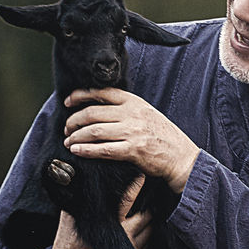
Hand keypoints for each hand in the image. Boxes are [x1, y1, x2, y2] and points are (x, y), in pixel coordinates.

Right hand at [42, 175, 151, 248]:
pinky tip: (138, 227)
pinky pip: (148, 241)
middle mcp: (123, 235)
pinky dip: (146, 232)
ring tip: (140, 212)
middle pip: (146, 215)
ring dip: (147, 220)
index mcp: (108, 223)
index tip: (141, 176)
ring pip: (150, 228)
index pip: (127, 200)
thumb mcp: (70, 218)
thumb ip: (78, 199)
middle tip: (144, 197)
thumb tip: (79, 176)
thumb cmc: (68, 243)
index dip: (136, 186)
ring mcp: (130, 248)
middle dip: (146, 205)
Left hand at [62, 88, 199, 192]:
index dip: (80, 95)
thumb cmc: (163, 136)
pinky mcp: (134, 150)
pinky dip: (86, 150)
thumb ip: (126, 109)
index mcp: (134, 102)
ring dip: (76, 137)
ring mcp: (133, 131)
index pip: (101, 92)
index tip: (68, 102)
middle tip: (67, 129)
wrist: (181, 156)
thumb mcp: (146, 113)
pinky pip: (103, 149)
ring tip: (69, 142)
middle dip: (73, 121)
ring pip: (94, 131)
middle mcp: (132, 114)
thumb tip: (97, 109)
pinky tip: (78, 151)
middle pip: (92, 113)